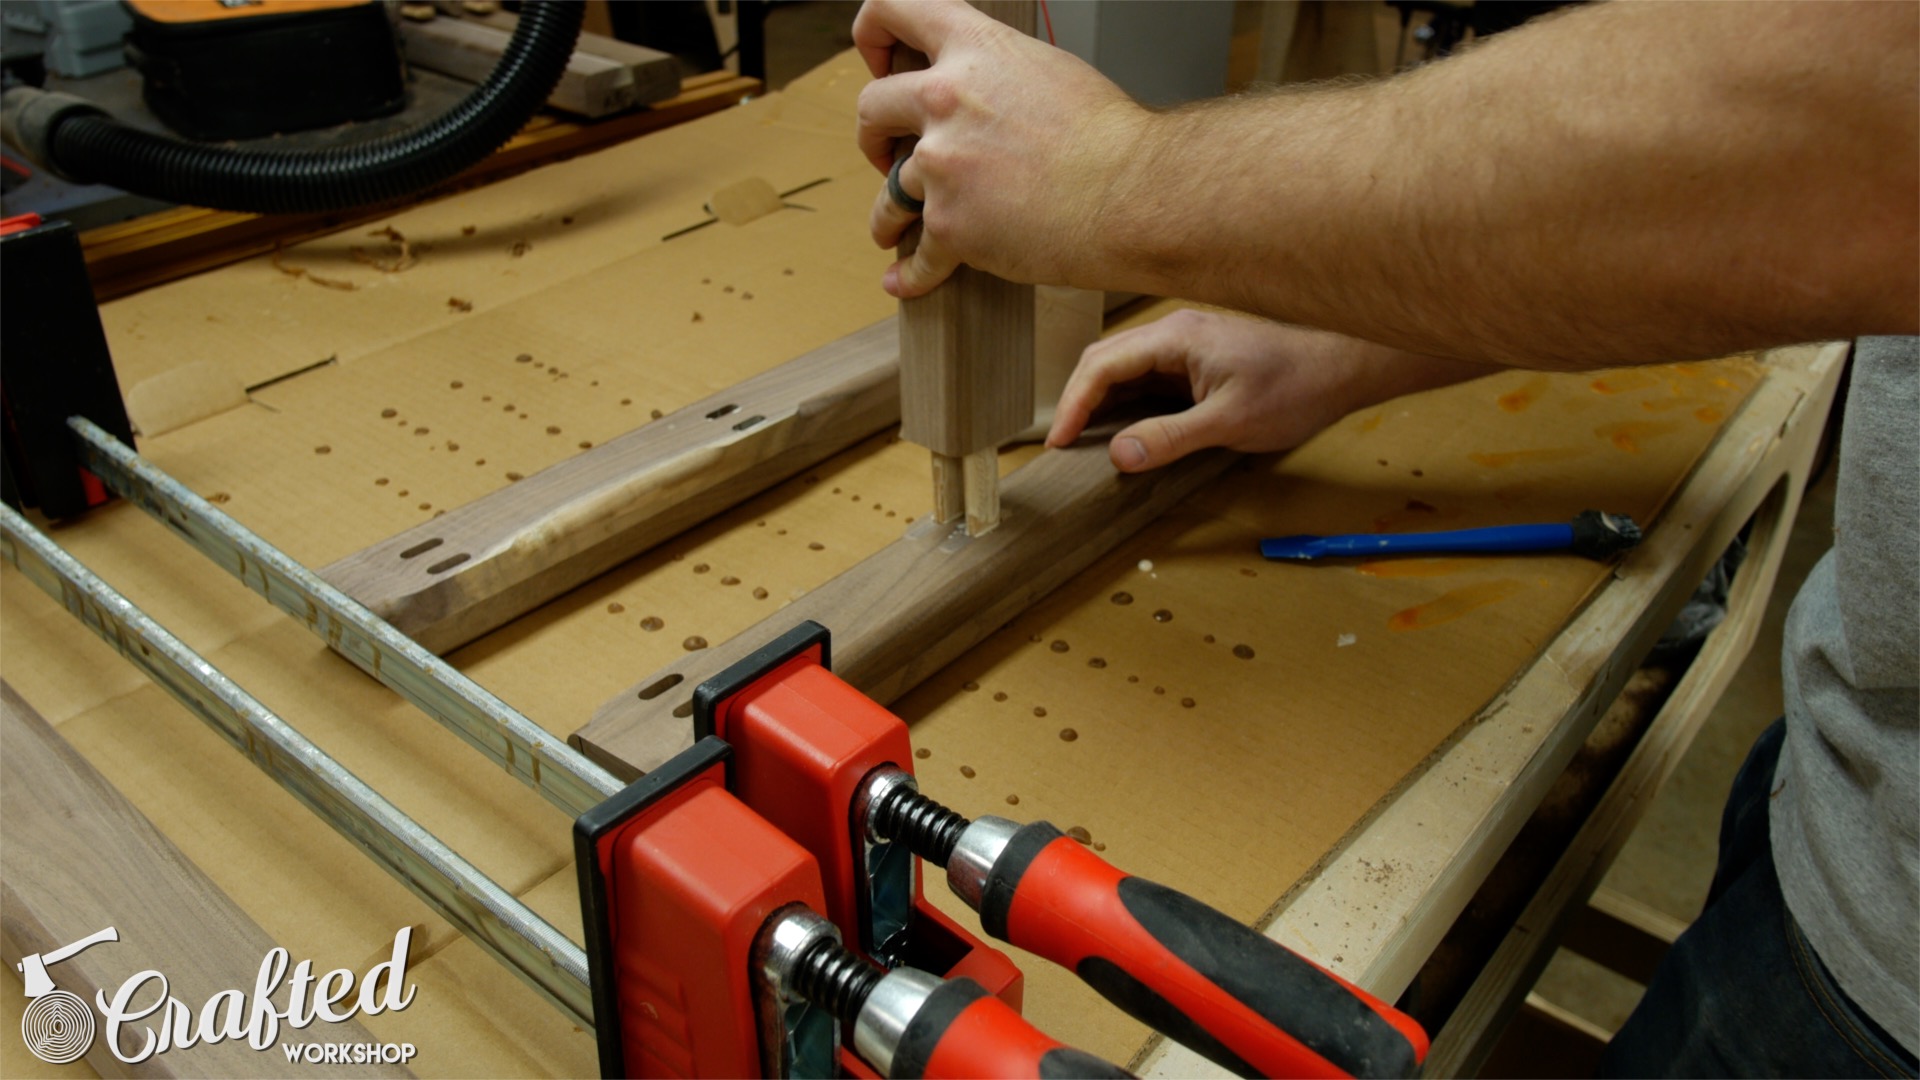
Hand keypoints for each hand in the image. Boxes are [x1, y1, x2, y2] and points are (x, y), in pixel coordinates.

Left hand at [854, 0, 1146, 297]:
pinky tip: (906, 280)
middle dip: (873, 136)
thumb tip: (981, 92)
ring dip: (889, 215)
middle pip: (872, 107)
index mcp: (974, 49)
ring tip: (893, 230)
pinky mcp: (950, 224)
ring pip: (889, 193)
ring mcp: (942, 164)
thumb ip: (996, 75)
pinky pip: (919, 254)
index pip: (895, 9)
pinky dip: (913, 272)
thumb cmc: (1110, 138)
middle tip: (884, 154)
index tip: (877, 61)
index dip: (872, 33)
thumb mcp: (1049, 71)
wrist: (1134, 194)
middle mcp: (947, 99)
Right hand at [1045, 310, 1491, 471]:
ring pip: (1125, 368)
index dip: (1073, 404)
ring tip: (1087, 441)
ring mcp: (1187, 344)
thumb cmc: (1298, 386)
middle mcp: (1175, 333)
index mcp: (1175, 338)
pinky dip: (1128, 402)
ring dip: (1102, 402)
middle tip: (1066, 445)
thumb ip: (1172, 438)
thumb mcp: (1231, 422)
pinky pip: (1149, 376)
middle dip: (1079, 400)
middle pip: (1105, 360)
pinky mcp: (1200, 359)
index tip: (1059, 442)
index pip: (1102, 365)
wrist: (1346, 365)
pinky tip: (1127, 429)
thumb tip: (1120, 455)